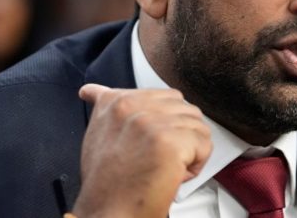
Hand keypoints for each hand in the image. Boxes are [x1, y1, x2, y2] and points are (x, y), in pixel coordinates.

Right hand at [72, 84, 211, 217]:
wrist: (108, 212)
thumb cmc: (106, 183)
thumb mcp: (97, 133)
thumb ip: (105, 109)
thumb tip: (92, 91)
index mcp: (115, 101)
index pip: (162, 96)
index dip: (166, 123)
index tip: (154, 141)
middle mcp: (132, 106)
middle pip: (184, 108)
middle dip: (181, 135)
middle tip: (160, 159)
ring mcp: (152, 122)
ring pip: (197, 126)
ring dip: (189, 151)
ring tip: (165, 168)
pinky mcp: (170, 141)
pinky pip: (204, 145)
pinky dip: (196, 165)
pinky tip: (174, 175)